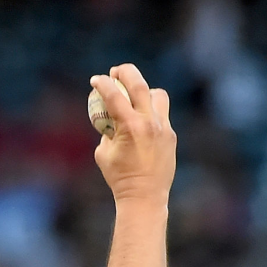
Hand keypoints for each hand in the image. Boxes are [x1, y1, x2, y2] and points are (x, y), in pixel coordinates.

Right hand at [90, 64, 176, 204]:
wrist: (144, 195)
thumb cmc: (118, 176)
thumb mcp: (103, 153)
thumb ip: (107, 132)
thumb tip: (108, 121)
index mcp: (129, 126)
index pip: (114, 96)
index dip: (103, 84)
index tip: (95, 79)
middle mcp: (149, 123)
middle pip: (140, 85)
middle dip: (127, 73)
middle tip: (116, 71)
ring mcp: (163, 127)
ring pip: (157, 96)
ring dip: (145, 92)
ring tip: (134, 98)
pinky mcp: (171, 135)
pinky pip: (161, 115)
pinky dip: (149, 113)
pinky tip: (141, 124)